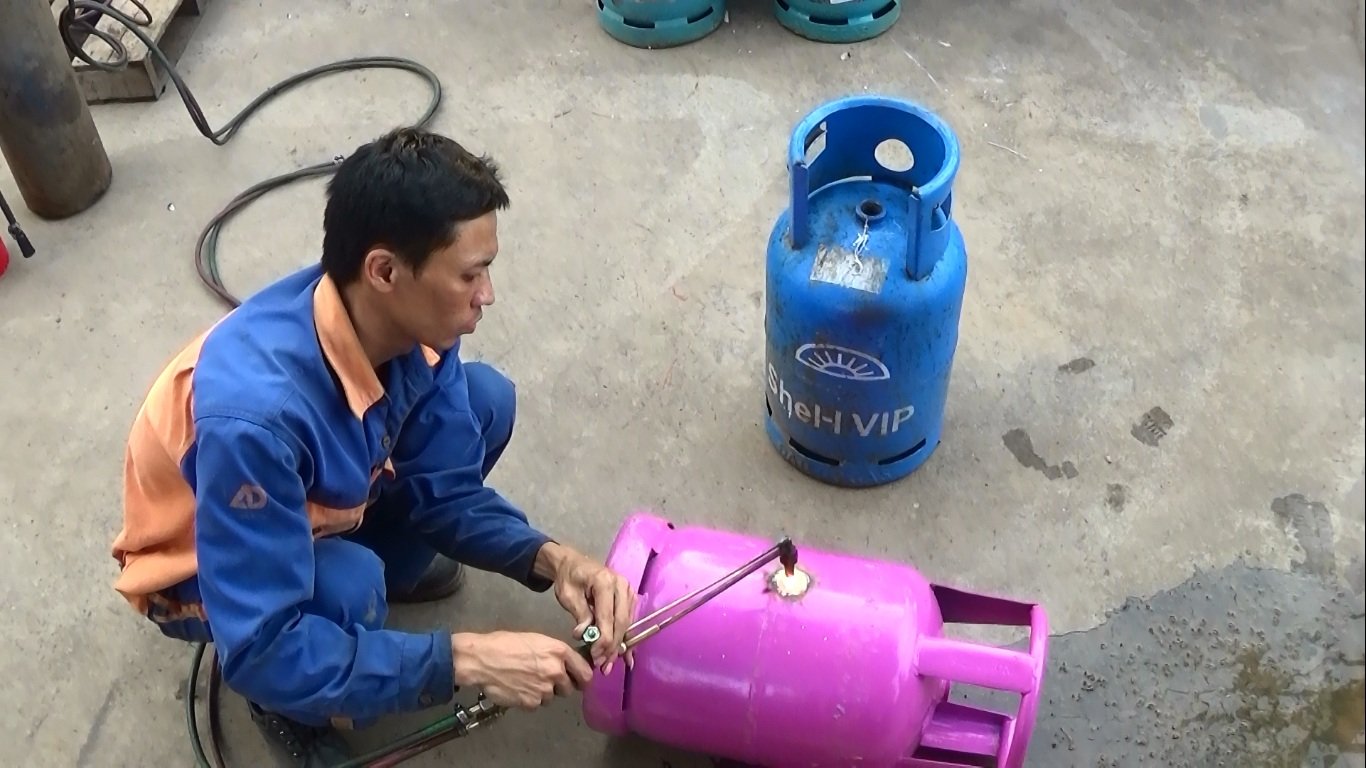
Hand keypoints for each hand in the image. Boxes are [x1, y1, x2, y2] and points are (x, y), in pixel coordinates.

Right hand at [451, 631, 594, 710]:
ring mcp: (544, 690)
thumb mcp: (536, 640)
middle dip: (560, 685)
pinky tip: (518, 688)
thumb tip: (567, 665)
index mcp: (559, 652)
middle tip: (544, 678)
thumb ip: (555, 654)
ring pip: (552, 697)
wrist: (482, 660)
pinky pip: (536, 704)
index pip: (585, 673)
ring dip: (543, 692)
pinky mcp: (531, 703)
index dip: (583, 678)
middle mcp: (556, 672)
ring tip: (526, 680)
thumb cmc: (505, 644)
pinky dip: (529, 699)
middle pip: (570, 688)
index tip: (580, 680)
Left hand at [536, 543, 636, 672]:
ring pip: (627, 624)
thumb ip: (579, 614)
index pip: (608, 616)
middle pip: (621, 622)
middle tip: (603, 665)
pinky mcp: (630, 599)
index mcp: (605, 582)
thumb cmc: (569, 578)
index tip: (596, 656)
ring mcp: (629, 591)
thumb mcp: (567, 595)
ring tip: (608, 665)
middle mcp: (622, 586)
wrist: (573, 564)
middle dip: (612, 646)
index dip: (604, 639)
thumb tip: (584, 635)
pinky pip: (629, 622)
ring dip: (619, 646)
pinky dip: (624, 639)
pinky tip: (626, 657)